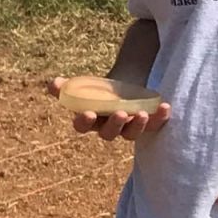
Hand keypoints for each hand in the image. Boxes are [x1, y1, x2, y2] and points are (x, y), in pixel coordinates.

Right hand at [48, 76, 170, 140]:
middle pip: (109, 134)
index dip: (84, 122)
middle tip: (121, 113)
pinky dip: (160, 118)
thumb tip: (53, 83)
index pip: (83, 127)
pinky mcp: (149, 124)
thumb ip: (67, 87)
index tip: (88, 113)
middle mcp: (109, 128)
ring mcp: (130, 128)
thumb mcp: (85, 86)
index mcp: (91, 121)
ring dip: (137, 125)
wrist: (126, 86)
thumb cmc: (101, 90)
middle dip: (115, 125)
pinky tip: (165, 106)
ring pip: (132, 134)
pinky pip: (155, 125)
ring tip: (142, 113)